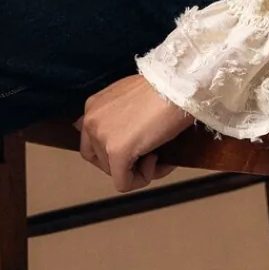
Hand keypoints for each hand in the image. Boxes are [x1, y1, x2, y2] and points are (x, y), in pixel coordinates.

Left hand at [74, 74, 195, 191]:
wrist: (177, 85)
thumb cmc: (163, 88)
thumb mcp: (130, 97)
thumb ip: (118, 115)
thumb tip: (122, 138)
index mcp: (93, 106)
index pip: (93, 143)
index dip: (116, 151)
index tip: (139, 145)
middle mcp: (91, 121)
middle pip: (102, 161)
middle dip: (125, 162)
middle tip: (149, 153)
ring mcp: (102, 137)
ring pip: (114, 173)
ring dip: (138, 169)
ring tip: (158, 153)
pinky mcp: (116, 152)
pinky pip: (124, 183)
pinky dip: (143, 179)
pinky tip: (158, 160)